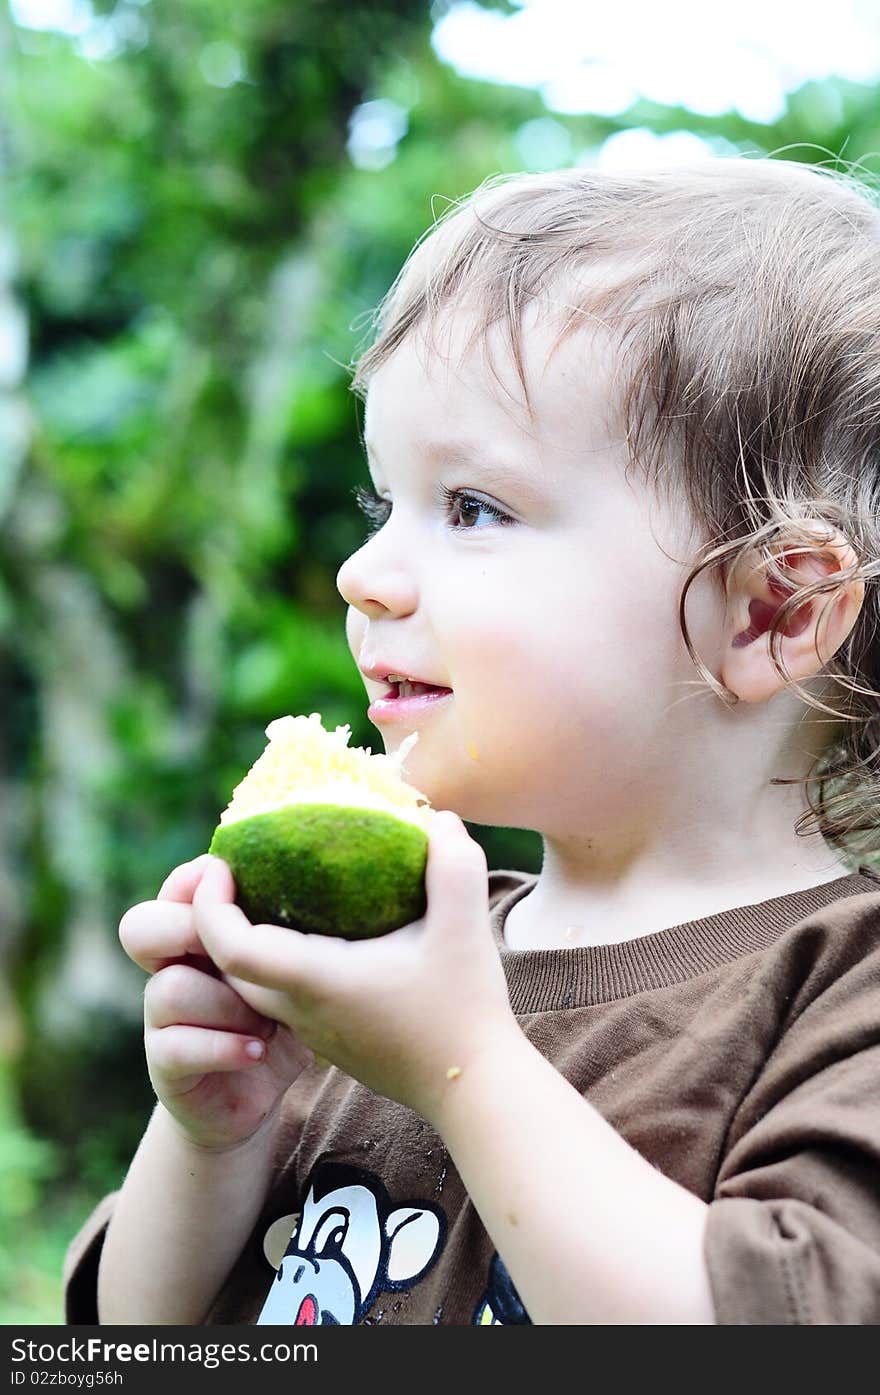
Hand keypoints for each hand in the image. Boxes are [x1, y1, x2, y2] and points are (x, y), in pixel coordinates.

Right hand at [118, 855, 313, 1150]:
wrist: (256, 1097)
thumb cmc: (279, 1019)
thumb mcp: (288, 972)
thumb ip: (286, 935)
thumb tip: (325, 887)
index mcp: (197, 937)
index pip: (175, 889)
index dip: (196, 880)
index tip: (234, 884)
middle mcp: (170, 970)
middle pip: (140, 927)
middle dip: (187, 928)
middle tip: (237, 950)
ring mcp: (161, 1020)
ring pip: (169, 988)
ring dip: (227, 1004)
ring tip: (268, 1023)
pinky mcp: (164, 1066)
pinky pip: (177, 1046)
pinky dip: (224, 1047)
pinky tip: (258, 1052)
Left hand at [192, 812, 520, 1123]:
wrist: (474, 1091)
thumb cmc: (464, 1012)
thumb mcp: (465, 930)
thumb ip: (455, 867)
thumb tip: (443, 820)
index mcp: (316, 980)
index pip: (231, 947)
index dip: (209, 905)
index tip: (220, 865)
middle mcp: (301, 1010)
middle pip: (228, 966)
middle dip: (217, 918)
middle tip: (239, 870)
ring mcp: (313, 1031)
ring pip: (251, 986)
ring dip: (245, 942)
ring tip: (271, 894)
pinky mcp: (331, 1042)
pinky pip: (280, 999)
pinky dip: (275, 963)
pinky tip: (314, 934)